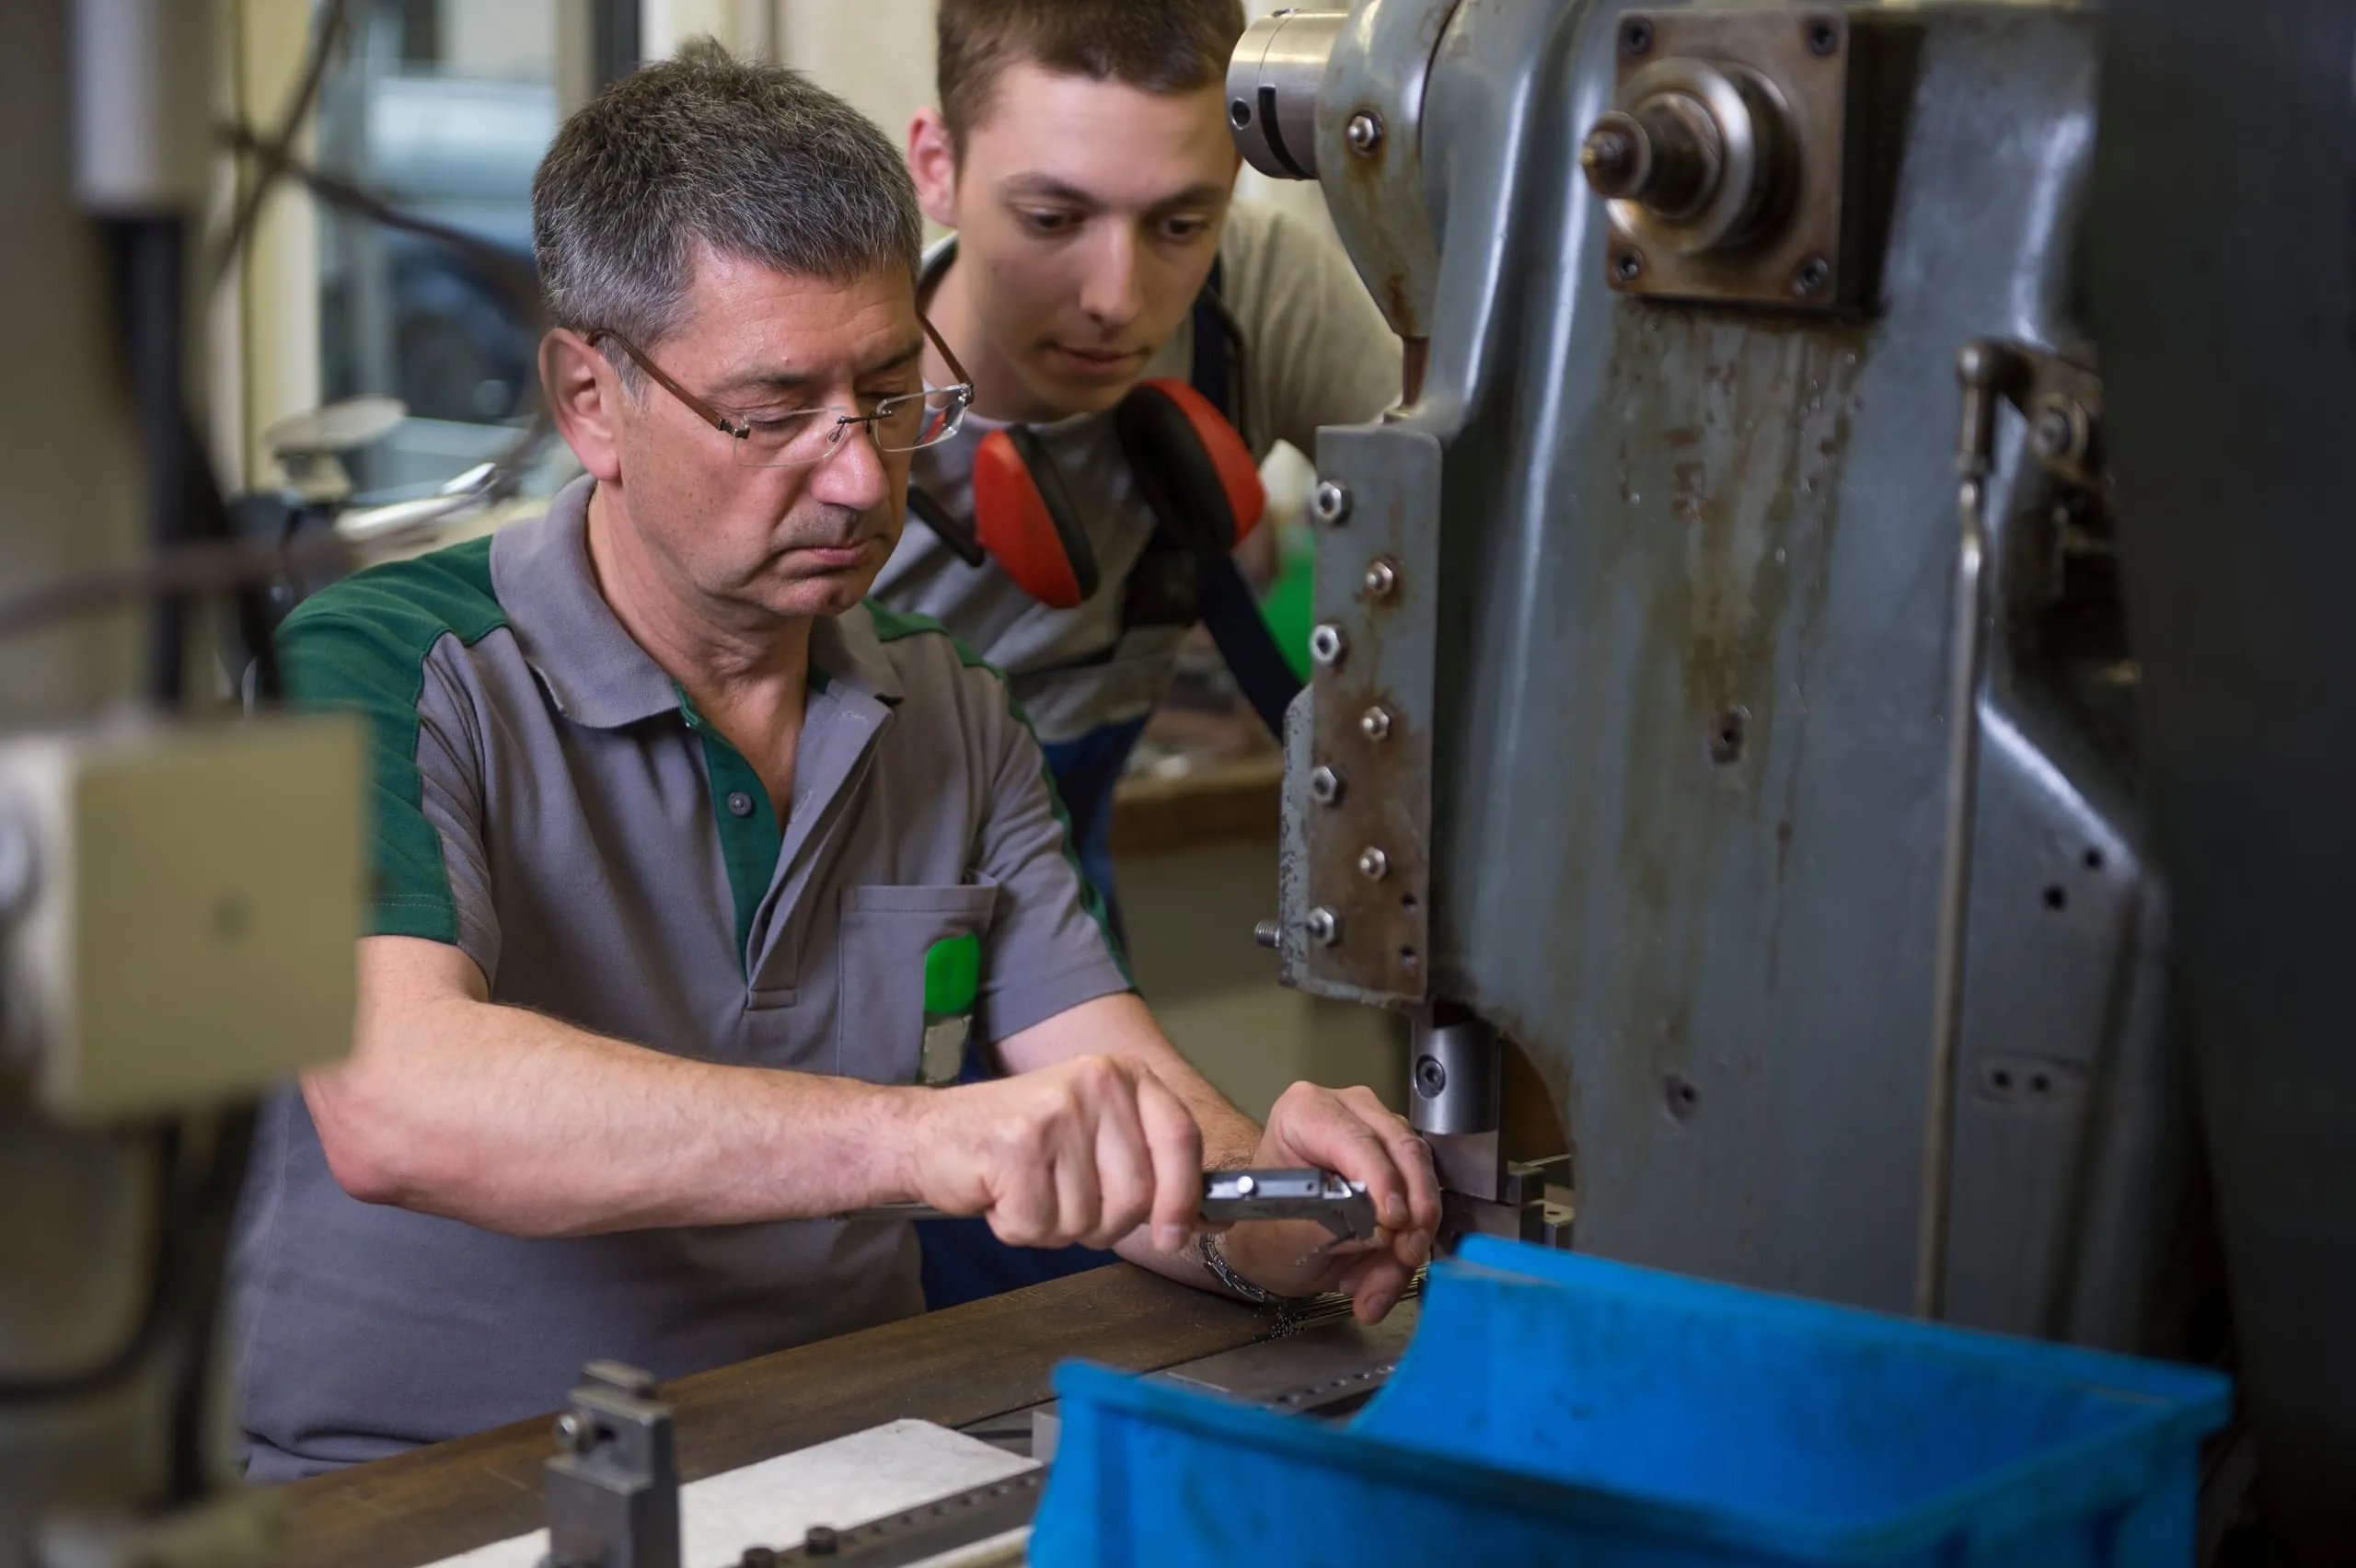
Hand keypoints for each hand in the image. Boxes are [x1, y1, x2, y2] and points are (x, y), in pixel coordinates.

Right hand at [901, 1054, 1203, 1251]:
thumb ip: (1146, 1166)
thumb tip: (1203, 1217)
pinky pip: (1041, 1225)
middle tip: (1061, 1202)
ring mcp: (1057, 1110)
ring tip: (1027, 1191)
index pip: (1181, 1138)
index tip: (1174, 1235)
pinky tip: (1001, 1194)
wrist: (929, 1134)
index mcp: (1123, 1074)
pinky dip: (1018, 1227)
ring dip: (1054, 1226)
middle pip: (1137, 1194)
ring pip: (1088, 1218)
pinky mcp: (1018, 1144)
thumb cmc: (1016, 1144)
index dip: (1183, 1198)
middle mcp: (1096, 1081)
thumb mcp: (1094, 1137)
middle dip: (1101, 1223)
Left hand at [1212, 1083, 1440, 1323]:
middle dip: (1413, 1211)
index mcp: (1306, 1112)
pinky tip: (1381, 1276)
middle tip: (1407, 1255)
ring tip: (1377, 1285)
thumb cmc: (1270, 1227)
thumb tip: (1383, 1231)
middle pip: (1404, 1152)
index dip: (1381, 1179)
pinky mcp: (1405, 1166)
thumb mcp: (1289, 1232)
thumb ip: (1336, 1225)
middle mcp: (1352, 1112)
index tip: (1393, 1220)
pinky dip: (1409, 1248)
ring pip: (1423, 1182)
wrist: (1274, 1239)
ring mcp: (1383, 1135)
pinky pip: (1425, 1205)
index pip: (1357, 1138)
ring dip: (1409, 1240)